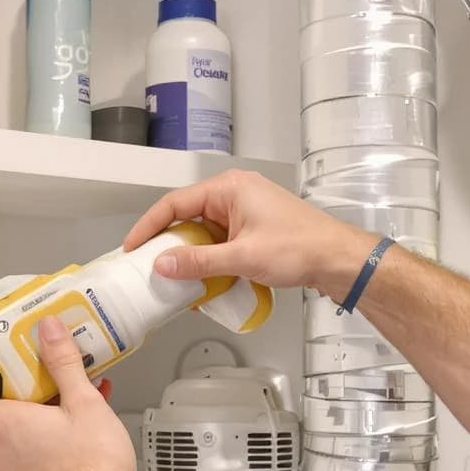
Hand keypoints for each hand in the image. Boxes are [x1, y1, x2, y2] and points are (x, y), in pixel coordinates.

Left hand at [0, 318, 135, 470]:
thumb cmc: (90, 468)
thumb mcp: (84, 403)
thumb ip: (63, 364)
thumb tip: (49, 331)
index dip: (7, 390)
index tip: (27, 387)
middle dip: (19, 418)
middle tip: (49, 412)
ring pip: (4, 459)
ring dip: (26, 449)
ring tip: (63, 443)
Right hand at [124, 169, 375, 299]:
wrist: (337, 259)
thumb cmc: (297, 248)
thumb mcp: (242, 257)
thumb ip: (199, 262)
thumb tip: (161, 265)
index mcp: (229, 188)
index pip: (175, 203)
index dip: (149, 226)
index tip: (132, 248)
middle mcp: (234, 194)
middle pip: (187, 217)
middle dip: (169, 244)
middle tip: (149, 268)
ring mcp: (244, 212)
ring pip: (204, 233)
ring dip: (191, 256)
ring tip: (174, 279)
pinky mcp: (253, 229)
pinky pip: (220, 242)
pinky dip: (210, 260)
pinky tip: (203, 281)